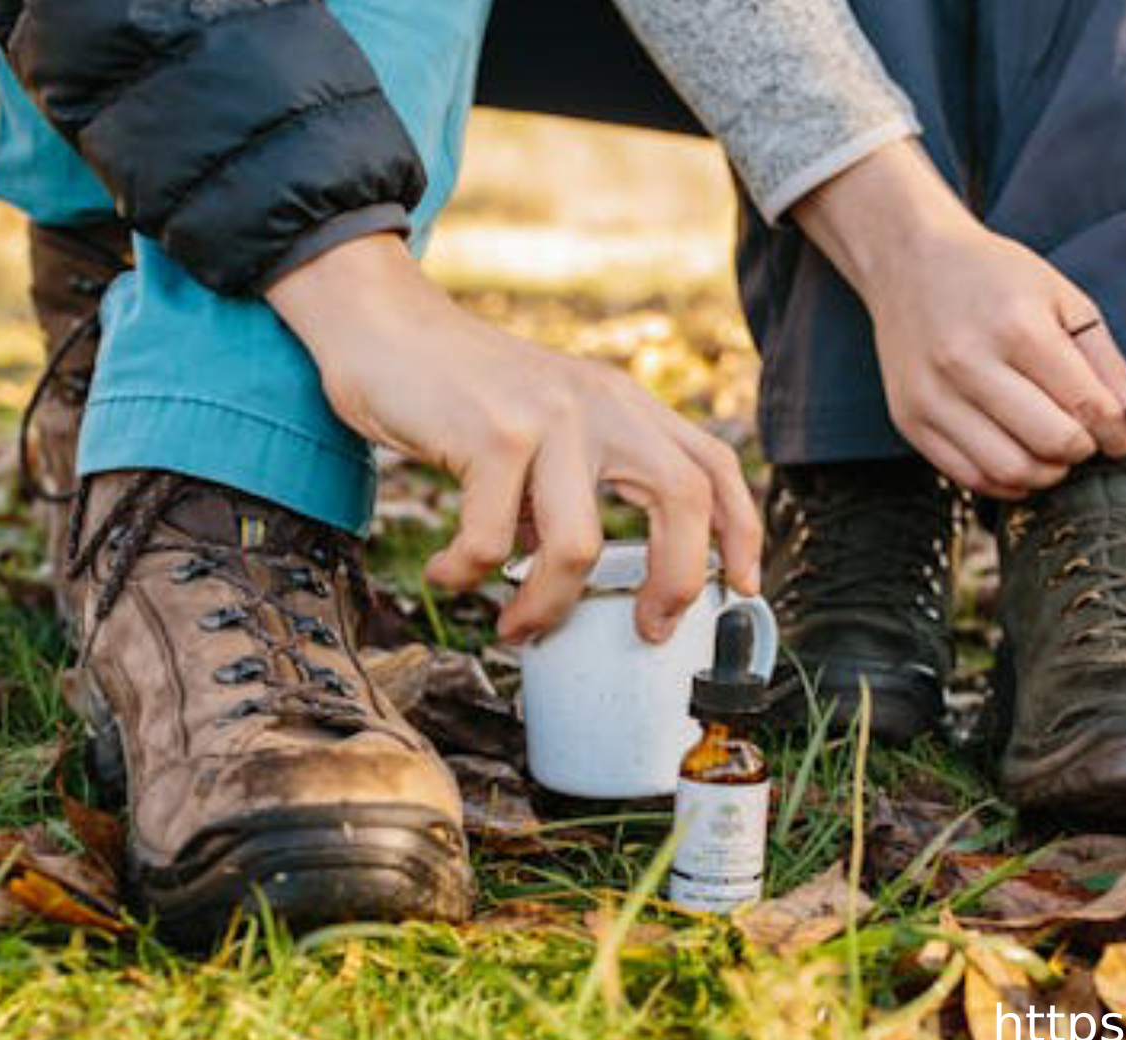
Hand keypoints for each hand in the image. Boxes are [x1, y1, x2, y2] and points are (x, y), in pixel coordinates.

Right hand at [267, 235, 760, 643]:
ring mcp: (550, 416)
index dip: (742, 528)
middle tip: (647, 629)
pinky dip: (465, 573)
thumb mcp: (548, 421)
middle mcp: (603, 403)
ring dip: (546, 604)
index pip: (711, 464)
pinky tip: (447, 571)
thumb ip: (580, 479)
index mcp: (625, 404)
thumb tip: (583, 576)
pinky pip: (491, 541)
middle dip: (677, 581)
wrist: (382, 324)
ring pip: (579, 545)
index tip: (743, 585)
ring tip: (516, 625)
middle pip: (682, 499)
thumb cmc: (461, 393)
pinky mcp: (492, 432)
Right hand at [793, 141, 1125, 498]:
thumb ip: (1108, 365)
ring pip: (1009, 471)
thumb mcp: (1063, 300)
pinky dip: (1006, 481)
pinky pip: (969, 476)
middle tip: (1087, 438)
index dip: (1120, 433)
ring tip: (1054, 449)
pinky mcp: (909, 419)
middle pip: (1051, 444)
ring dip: (1047, 473)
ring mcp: (932, 395)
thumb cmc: (995, 277)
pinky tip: (1019, 455)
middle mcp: (968, 363)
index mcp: (1017, 327)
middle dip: (1083, 451)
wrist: (908, 260)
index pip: (1087, 407)